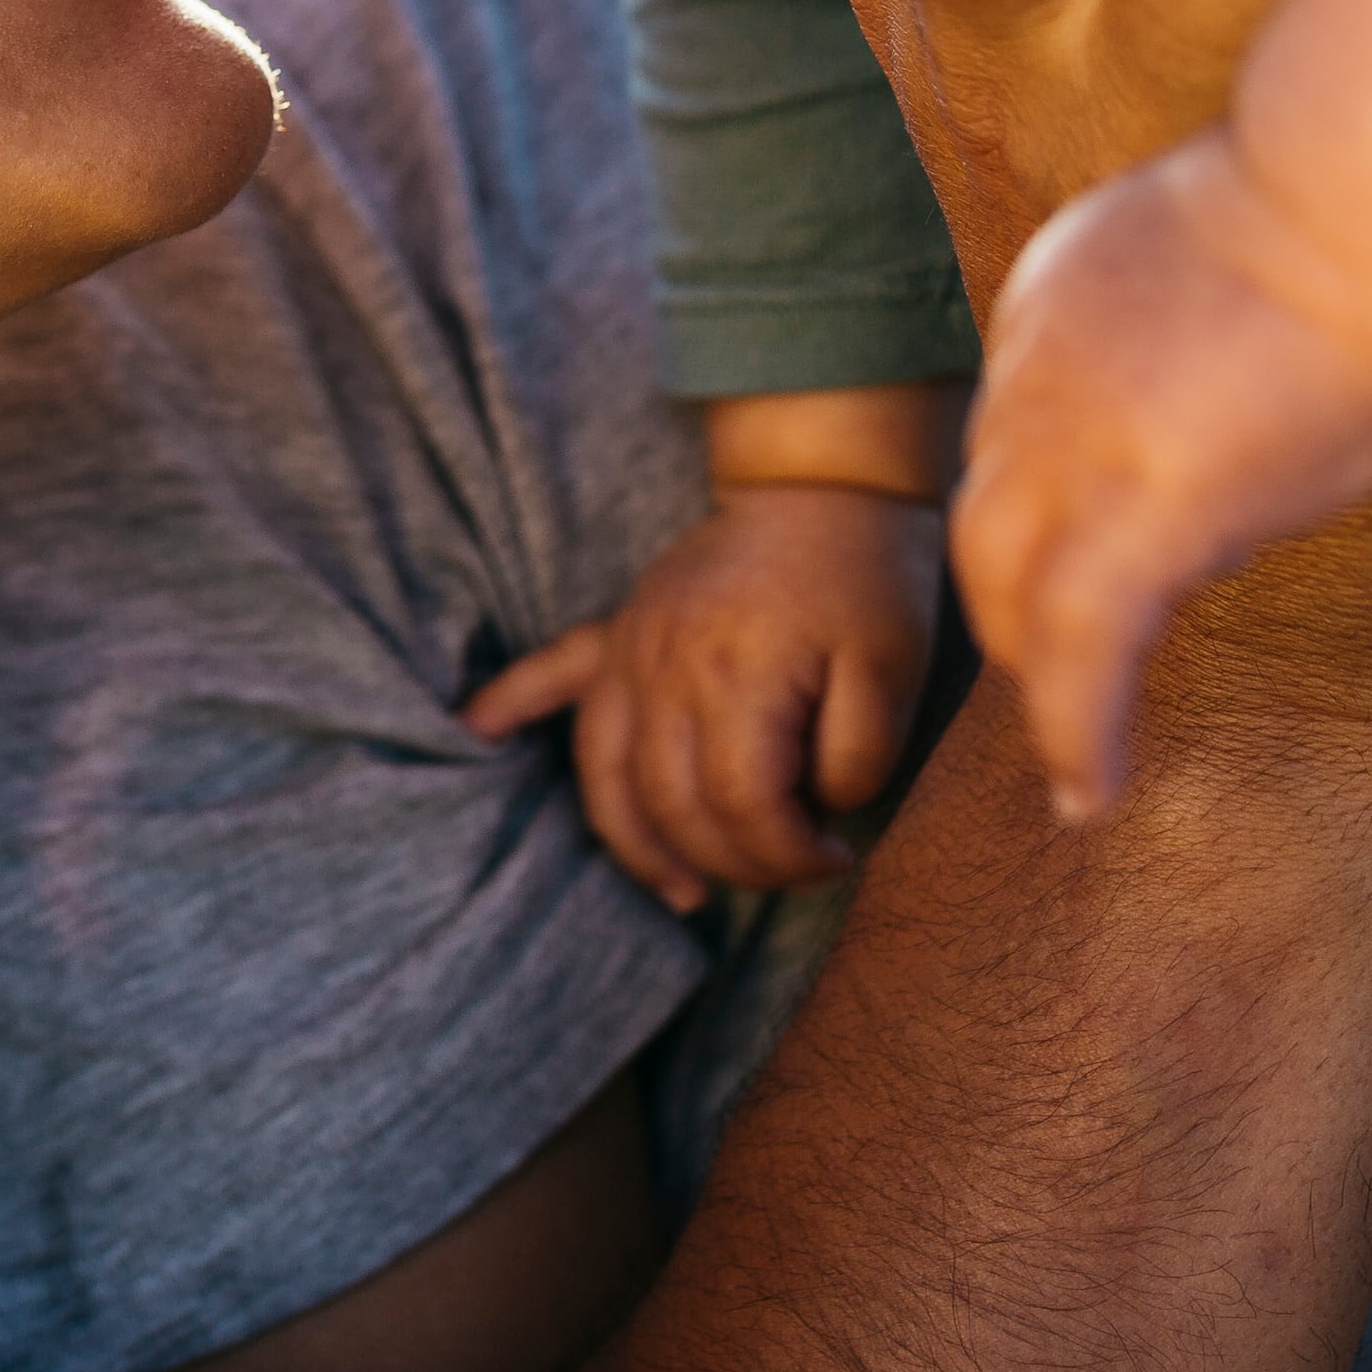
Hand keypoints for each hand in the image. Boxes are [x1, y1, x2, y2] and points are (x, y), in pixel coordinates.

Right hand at [466, 482, 942, 906]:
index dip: (790, 856)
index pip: (743, 806)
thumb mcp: (895, 670)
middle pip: (673, 803)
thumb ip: (858, 756)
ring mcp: (633, 648)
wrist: (819, 482)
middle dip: (734, 862)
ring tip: (683, 889)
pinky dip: (509, 703)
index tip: (836, 858)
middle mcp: (668, 668)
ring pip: (607, 772)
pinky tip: (476, 732)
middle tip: (791, 869)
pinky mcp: (620, 630)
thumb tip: (817, 812)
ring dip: (637, 844)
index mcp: (740, 677)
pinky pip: (550, 673)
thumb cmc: (865, 576)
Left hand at [954, 137, 1371, 820]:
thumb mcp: (1256, 239)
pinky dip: (1074, 730)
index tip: (1107, 541)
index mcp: (1062, 286)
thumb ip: (1225, 299)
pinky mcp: (1145, 514)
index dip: (1058, 491)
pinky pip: (1081, 652)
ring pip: (1009, 588)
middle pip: (990, 508)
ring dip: (1036, 673)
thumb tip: (1273, 351)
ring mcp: (1078, 442)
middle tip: (1056, 668)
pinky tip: (1090, 793)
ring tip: (1071, 753)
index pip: (1027, 416)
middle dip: (1014, 596)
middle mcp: (1038, 363)